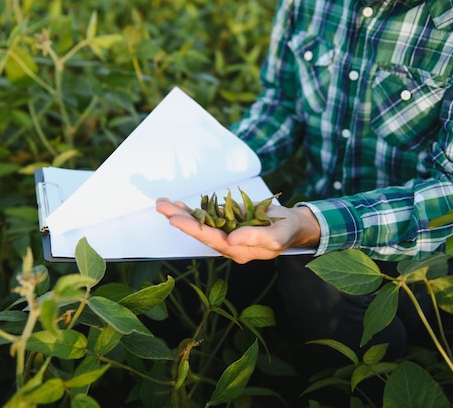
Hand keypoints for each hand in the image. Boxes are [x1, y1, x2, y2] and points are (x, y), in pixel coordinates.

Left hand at [155, 197, 320, 263]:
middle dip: (180, 219)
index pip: (213, 240)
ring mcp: (225, 232)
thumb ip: (257, 238)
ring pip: (199, 223)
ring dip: (179, 213)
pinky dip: (190, 210)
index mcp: (239, 250)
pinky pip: (205, 216)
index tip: (177, 220)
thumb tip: (231, 240)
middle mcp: (228, 243)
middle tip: (162, 208)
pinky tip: (176, 204)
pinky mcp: (225, 222)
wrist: (290, 225)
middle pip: (200, 232)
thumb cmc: (286, 232)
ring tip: (162, 203)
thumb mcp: (278, 236)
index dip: (195, 229)